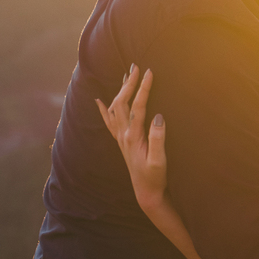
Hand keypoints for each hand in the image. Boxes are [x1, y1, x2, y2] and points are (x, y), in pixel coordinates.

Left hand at [95, 64, 167, 211]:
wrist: (146, 192)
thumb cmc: (155, 177)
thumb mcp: (160, 160)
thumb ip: (158, 139)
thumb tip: (159, 117)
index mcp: (134, 136)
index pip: (138, 106)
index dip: (144, 88)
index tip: (149, 72)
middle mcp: (124, 135)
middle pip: (122, 103)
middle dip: (129, 83)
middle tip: (136, 67)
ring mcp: (121, 138)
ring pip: (114, 108)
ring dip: (120, 91)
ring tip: (126, 77)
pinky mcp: (122, 142)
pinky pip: (108, 122)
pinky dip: (103, 109)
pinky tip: (99, 101)